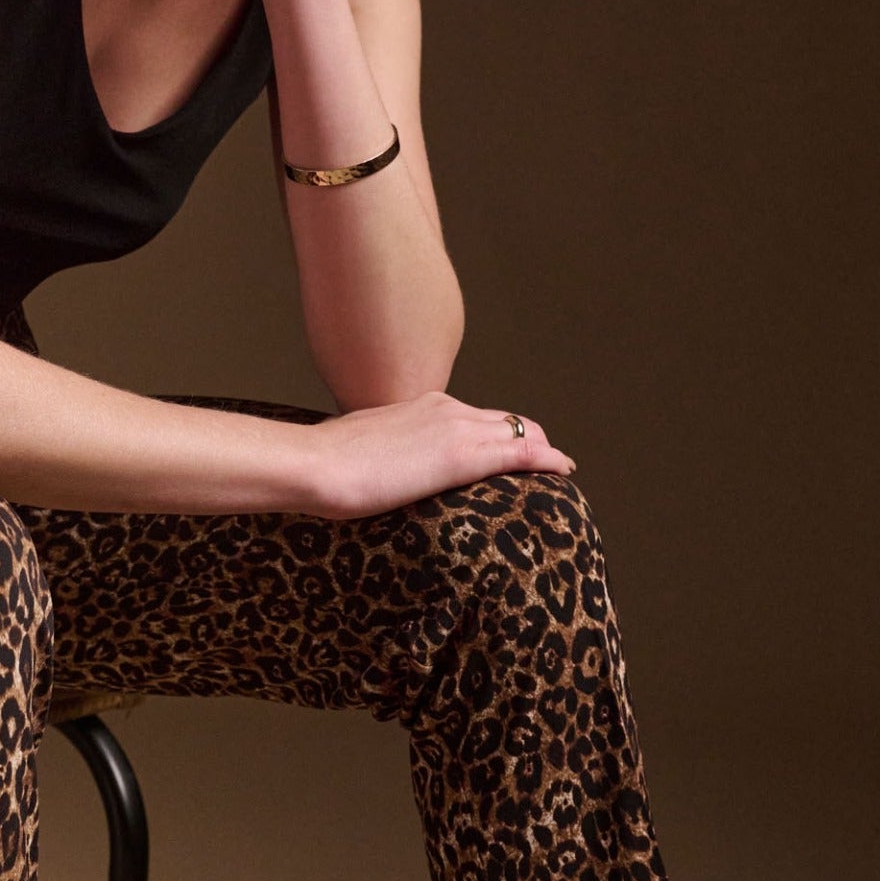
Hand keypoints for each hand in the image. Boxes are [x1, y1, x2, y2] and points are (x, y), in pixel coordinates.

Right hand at [302, 389, 574, 521]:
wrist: (316, 463)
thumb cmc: (323, 465)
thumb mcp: (356, 451)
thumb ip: (377, 455)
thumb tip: (371, 474)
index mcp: (419, 406)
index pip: (472, 416)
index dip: (497, 431)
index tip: (505, 449)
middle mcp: (445, 408)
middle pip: (504, 420)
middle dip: (529, 438)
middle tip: (546, 461)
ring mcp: (456, 428)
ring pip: (519, 431)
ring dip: (541, 449)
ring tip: (558, 467)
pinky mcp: (463, 455)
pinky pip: (522, 452)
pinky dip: (547, 459)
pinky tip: (563, 469)